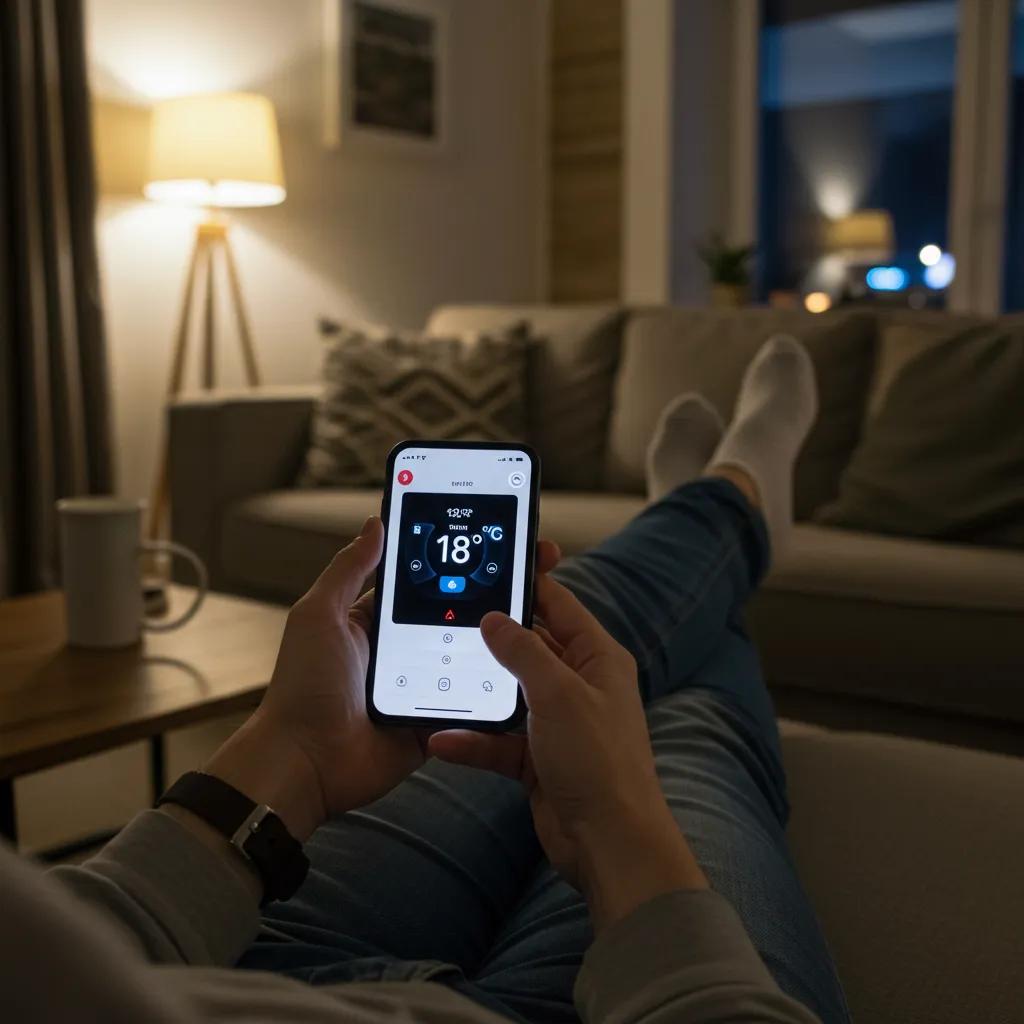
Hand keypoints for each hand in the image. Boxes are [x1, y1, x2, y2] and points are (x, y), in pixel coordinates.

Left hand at [203, 521, 562, 841]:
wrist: (305, 763)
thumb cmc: (303, 687)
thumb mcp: (319, 616)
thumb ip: (348, 570)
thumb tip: (375, 523)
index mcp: (377, 620)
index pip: (426, 580)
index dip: (458, 559)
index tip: (494, 537)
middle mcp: (402, 649)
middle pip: (457, 614)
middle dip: (493, 594)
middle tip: (537, 569)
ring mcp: (421, 686)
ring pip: (470, 655)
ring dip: (499, 638)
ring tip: (540, 611)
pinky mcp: (433, 720)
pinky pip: (469, 700)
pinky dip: (491, 687)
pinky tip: (525, 663)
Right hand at [430, 572, 707, 929]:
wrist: (609, 843)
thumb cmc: (598, 760)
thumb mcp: (558, 694)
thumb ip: (523, 652)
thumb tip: (495, 619)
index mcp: (597, 659)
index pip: (559, 607)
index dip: (528, 585)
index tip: (489, 569)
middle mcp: (579, 686)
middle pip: (530, 650)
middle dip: (492, 641)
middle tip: (447, 620)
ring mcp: (558, 724)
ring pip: (509, 697)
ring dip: (477, 695)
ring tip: (437, 679)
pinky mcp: (539, 760)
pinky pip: (499, 742)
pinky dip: (474, 742)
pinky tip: (442, 741)